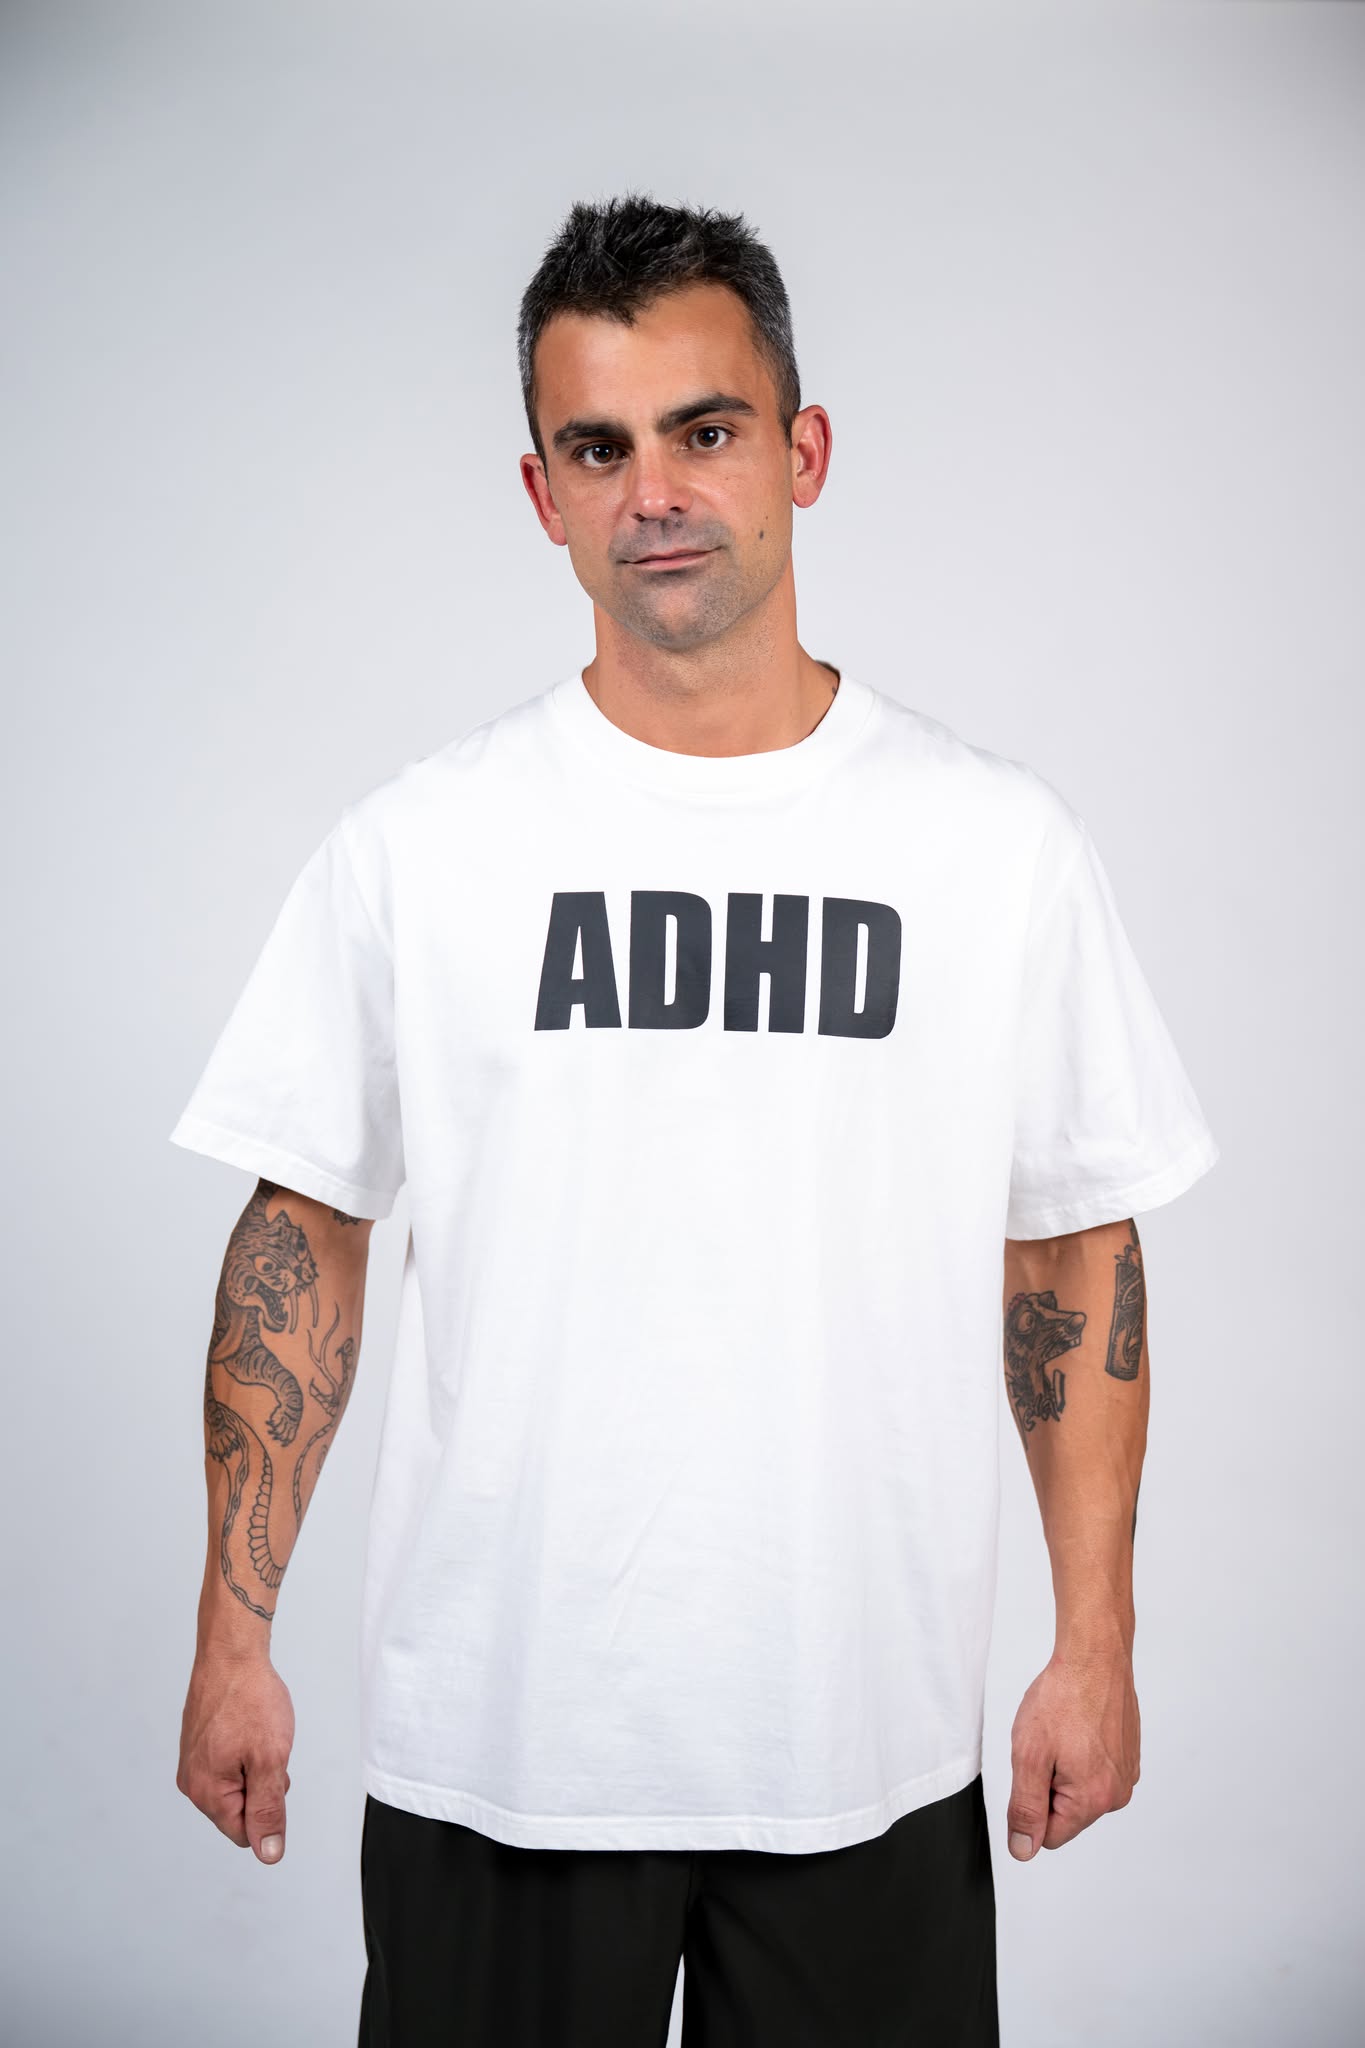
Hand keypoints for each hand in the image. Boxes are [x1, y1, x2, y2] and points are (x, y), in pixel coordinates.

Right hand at [177, 1651, 294, 1863]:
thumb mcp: (270, 1760)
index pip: (245, 1833)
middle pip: (239, 1810)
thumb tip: (268, 1854)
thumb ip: (269, 1810)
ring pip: (236, 1785)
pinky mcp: (197, 1745)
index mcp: (206, 1792)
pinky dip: (244, 1752)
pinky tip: (249, 1727)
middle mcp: (192, 1782)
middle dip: (262, 1786)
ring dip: (254, 1768)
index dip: (269, 1809)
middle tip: (268, 1750)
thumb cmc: (250, 1699)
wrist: (231, 1653)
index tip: (273, 1774)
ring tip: (259, 1735)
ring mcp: (192, 1762)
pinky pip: (227, 1765)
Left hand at [1006, 1642, 1139, 1857]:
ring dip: (1064, 1769)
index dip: (1031, 1804)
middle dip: (1049, 1785)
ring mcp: (1127, 1774)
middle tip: (1047, 1746)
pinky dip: (1082, 1754)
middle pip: (1067, 1813)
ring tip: (1063, 1733)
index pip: (1050, 1835)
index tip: (1033, 1768)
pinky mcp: (1129, 1756)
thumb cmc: (1063, 1698)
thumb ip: (1025, 1809)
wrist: (1094, 1657)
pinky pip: (1096, 1770)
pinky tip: (1078, 1727)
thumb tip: (1023, 1850)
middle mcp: (1117, 1794)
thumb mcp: (1029, 1756)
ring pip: (1080, 1791)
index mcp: (1093, 1800)